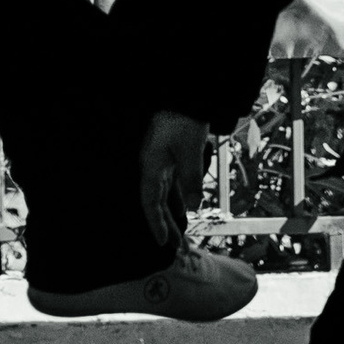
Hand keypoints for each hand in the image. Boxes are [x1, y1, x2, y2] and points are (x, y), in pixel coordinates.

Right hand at [139, 107, 211, 250]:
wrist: (186, 96)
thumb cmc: (184, 120)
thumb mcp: (191, 150)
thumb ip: (191, 179)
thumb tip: (193, 206)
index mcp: (152, 164)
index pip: (150, 201)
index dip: (155, 223)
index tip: (163, 243)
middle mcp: (152, 165)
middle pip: (156, 201)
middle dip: (165, 225)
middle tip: (176, 247)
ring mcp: (160, 160)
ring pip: (164, 194)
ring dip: (172, 214)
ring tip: (180, 235)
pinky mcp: (170, 155)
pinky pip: (170, 183)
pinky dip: (177, 198)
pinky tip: (184, 208)